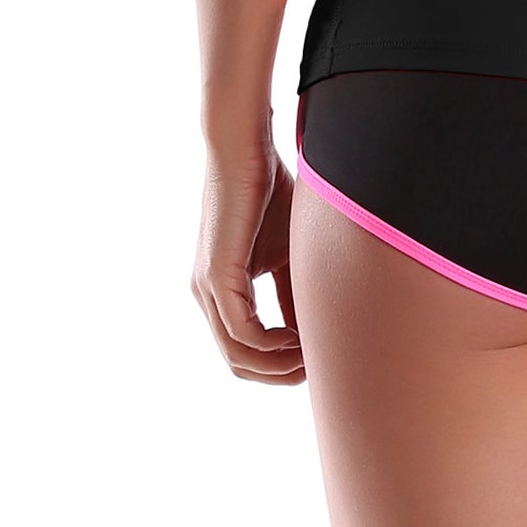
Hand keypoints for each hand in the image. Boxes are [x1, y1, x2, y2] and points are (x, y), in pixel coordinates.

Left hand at [193, 140, 303, 384]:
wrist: (245, 150)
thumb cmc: (269, 192)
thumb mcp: (290, 254)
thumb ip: (295, 294)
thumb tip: (315, 334)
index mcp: (222, 290)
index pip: (246, 350)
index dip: (281, 366)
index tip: (319, 363)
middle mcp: (208, 295)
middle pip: (240, 363)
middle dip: (280, 375)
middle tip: (320, 372)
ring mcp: (207, 288)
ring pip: (239, 355)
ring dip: (280, 365)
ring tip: (315, 359)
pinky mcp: (216, 276)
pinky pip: (242, 333)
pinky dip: (274, 345)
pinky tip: (300, 339)